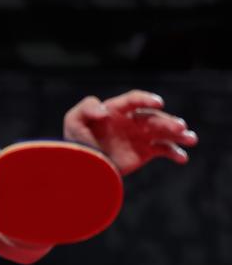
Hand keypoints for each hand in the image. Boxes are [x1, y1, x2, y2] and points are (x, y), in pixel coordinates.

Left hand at [62, 90, 198, 174]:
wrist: (81, 165)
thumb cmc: (76, 140)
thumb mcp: (74, 121)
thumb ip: (86, 109)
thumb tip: (104, 111)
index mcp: (117, 110)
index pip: (134, 100)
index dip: (146, 99)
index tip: (158, 103)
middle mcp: (131, 120)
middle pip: (153, 118)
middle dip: (168, 121)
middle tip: (180, 127)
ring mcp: (140, 135)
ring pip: (164, 132)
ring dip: (178, 134)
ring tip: (190, 139)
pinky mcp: (145, 151)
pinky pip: (164, 150)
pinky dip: (175, 153)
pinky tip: (182, 158)